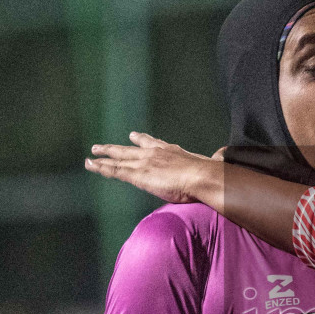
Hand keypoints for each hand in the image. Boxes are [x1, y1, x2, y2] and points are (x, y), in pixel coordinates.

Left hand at [85, 132, 217, 205]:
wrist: (204, 176)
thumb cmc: (210, 175)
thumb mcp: (211, 166)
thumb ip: (212, 161)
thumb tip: (222, 157)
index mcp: (171, 151)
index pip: (153, 144)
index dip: (143, 140)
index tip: (134, 136)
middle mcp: (155, 153)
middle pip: (131, 149)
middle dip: (117, 147)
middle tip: (103, 145)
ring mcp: (145, 163)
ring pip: (118, 158)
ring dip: (104, 156)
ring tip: (92, 154)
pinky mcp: (138, 174)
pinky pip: (115, 170)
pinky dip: (101, 167)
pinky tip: (91, 165)